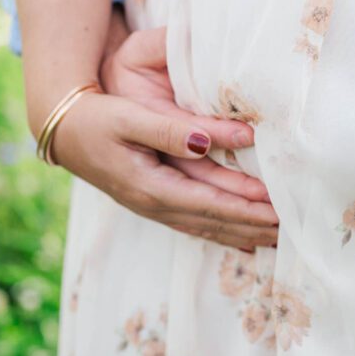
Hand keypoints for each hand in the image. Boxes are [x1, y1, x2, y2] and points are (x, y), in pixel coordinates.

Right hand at [51, 21, 278, 251]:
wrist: (64, 130)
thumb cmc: (97, 118)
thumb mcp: (129, 118)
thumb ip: (169, 129)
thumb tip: (206, 140)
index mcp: (151, 186)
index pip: (209, 203)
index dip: (244, 209)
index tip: (276, 210)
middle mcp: (154, 203)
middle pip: (213, 222)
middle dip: (252, 226)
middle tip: (290, 228)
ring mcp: (153, 206)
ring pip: (206, 226)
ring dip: (242, 232)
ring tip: (276, 236)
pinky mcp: (153, 201)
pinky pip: (195, 223)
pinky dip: (222, 231)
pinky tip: (242, 237)